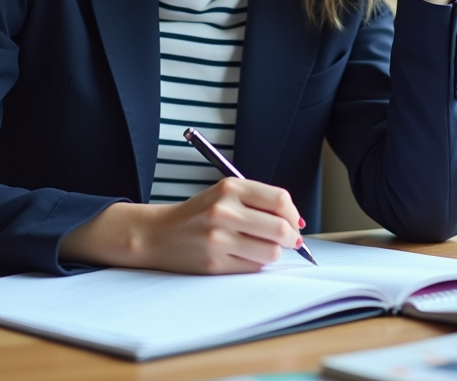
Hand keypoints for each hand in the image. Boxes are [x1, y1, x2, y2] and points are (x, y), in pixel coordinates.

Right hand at [60, 178, 304, 273]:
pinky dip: (255, 264)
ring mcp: (218, 239)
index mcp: (230, 188)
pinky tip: (242, 256)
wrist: (159, 234)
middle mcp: (224, 211)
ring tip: (262, 248)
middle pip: (281, 228)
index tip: (294, 222)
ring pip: (271, 252)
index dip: (293, 214)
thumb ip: (259, 202)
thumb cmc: (199, 214)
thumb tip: (297, 223)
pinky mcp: (215, 263)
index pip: (280, 199)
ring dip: (273, 253)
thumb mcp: (225, 194)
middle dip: (291, 238)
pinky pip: (253, 268)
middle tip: (288, 241)